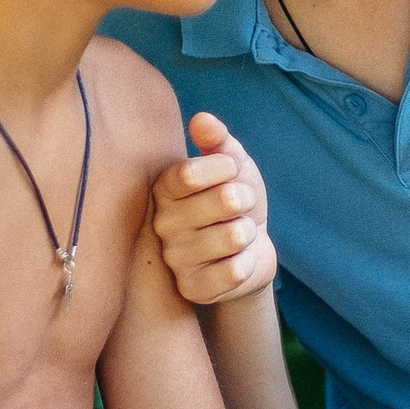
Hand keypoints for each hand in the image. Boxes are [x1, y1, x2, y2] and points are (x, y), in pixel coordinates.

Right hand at [152, 112, 276, 305]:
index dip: (225, 168)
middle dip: (245, 198)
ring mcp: (174, 259)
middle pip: (221, 201)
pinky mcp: (192, 288)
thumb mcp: (233, 167)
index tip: (234, 169)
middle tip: (242, 204)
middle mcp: (162, 223)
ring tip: (239, 233)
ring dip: (248, 231)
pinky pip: (232, 272)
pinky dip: (247, 263)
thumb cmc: (234, 202)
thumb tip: (201, 120)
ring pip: (233, 236)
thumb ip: (218, 141)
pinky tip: (238, 260)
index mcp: (164, 188)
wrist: (248, 250)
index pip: (190, 173)